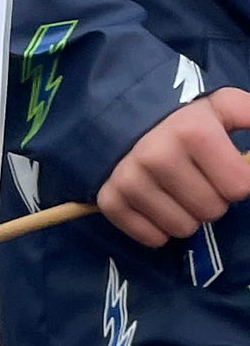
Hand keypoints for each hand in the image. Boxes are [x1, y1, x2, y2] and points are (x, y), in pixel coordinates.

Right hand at [97, 87, 249, 245]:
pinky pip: (152, 238)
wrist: (125, 121)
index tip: (225, 170)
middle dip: (213, 200)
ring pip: (183, 229)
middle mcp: (157, 156)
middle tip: (200, 182)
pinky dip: (160, 229)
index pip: (238, 187)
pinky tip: (158, 207)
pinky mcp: (110, 201)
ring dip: (188, 216)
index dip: (238, 182)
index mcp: (192, 130)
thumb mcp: (224, 107)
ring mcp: (129, 180)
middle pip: (212, 211)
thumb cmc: (186, 119)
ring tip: (179, 194)